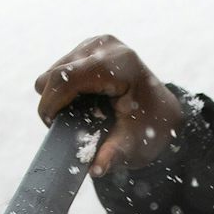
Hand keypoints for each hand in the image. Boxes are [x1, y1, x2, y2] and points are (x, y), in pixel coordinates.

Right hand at [34, 34, 184, 176]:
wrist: (162, 112)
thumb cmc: (149, 130)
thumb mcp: (133, 146)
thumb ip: (113, 156)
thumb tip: (95, 170)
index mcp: (120, 64)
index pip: (67, 77)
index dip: (51, 103)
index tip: (52, 127)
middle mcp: (106, 46)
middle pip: (56, 73)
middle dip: (53, 102)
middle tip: (65, 127)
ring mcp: (97, 43)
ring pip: (54, 71)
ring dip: (58, 96)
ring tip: (79, 115)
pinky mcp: (89, 46)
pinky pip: (60, 69)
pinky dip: (64, 89)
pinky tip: (83, 101)